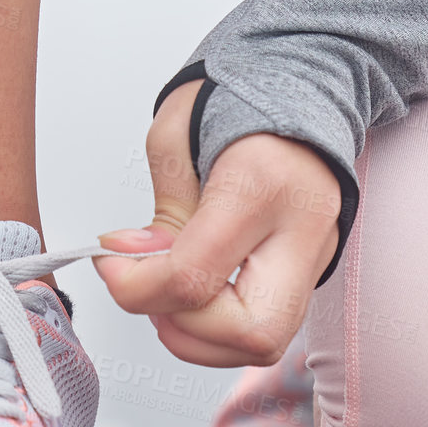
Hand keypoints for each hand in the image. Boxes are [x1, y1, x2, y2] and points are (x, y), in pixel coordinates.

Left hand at [94, 81, 339, 366]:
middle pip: (253, 332)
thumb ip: (159, 216)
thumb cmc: (237, 100)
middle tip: (150, 293)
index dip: (136, 287)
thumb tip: (134, 267)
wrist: (301, 82)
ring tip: (170, 294)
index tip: (111, 266)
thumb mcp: (176, 139)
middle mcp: (302, 229)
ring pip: (265, 344)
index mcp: (262, 184)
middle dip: (187, 330)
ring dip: (203, 337)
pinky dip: (222, 328)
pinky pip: (267, 328)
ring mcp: (316, 256)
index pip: (194, 276)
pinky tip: (198, 294)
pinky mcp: (313, 271)